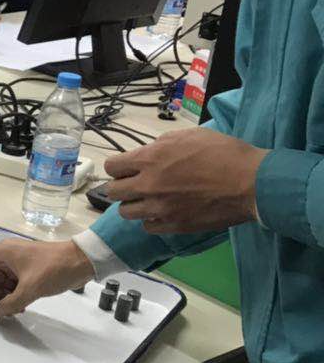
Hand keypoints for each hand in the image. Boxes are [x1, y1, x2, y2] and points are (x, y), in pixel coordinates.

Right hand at [0, 238, 93, 316]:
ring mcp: (19, 260)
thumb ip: (10, 303)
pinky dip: (16, 293)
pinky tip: (23, 305)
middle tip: (5, 310)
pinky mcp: (30, 267)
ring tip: (16, 309)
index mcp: (3, 252)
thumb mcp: (30, 289)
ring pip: (3, 281)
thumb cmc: (55, 268)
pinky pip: (15, 281)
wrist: (82, 261)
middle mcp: (8, 254)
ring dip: (7, 296)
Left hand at [104, 126, 265, 233]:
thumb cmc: (224, 153)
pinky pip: (148, 227)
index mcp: (149, 159)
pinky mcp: (174, 226)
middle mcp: (148, 185)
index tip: (127, 168)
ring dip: (134, 205)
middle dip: (121, 186)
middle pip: (113, 192)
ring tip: (148, 200)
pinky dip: (151, 220)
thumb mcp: (189, 135)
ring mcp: (160, 209)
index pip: (111, 167)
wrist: (251, 183)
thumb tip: (150, 152)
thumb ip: (161, 144)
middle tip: (135, 185)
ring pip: (126, 213)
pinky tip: (163, 212)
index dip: (118, 167)